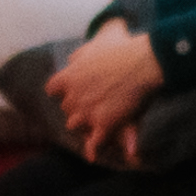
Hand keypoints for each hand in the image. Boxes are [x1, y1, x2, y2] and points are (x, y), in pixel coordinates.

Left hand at [47, 21, 164, 157]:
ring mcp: (87, 112)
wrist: (143, 61)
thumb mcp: (96, 43)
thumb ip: (81, 54)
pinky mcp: (104, 124)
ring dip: (83, 124)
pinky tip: (94, 152)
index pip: (53, 89)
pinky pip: (95, 142)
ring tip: (95, 124)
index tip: (73, 89)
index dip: (63, 90)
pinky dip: (94, 148)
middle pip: (66, 107)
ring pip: (74, 125)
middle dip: (77, 106)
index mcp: (67, 76)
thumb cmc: (122, 48)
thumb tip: (72, 59)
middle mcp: (73, 96)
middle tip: (92, 104)